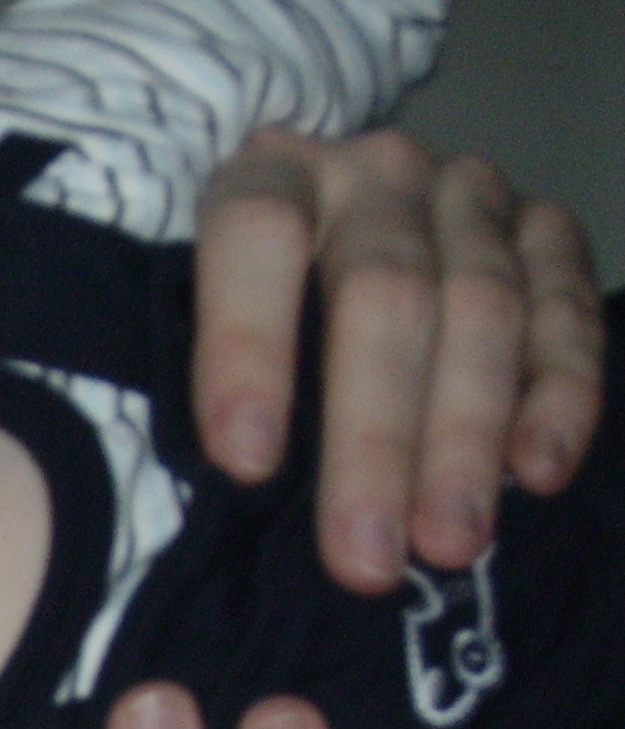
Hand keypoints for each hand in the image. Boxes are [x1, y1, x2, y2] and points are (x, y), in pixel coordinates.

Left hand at [192, 127, 605, 592]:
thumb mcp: (181, 319)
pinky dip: (558, 395)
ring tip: (447, 542)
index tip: (244, 465)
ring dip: (466, 438)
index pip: (254, 237)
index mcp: (263, 175)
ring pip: (480, 308)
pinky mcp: (543, 231)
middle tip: (365, 557)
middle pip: (382, 291)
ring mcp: (466, 195)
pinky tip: (536, 474)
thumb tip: (164, 491)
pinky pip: (565, 312)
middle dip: (374, 438)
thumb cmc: (238, 316)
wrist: (331, 235)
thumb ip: (172, 376)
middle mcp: (372, 170)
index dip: (247, 347)